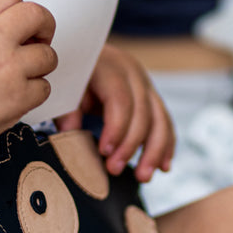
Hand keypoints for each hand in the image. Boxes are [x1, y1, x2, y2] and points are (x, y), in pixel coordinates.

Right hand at [0, 0, 56, 156]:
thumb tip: (3, 19)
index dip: (19, 9)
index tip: (20, 24)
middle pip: (39, 16)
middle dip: (44, 27)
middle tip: (38, 41)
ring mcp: (10, 69)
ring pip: (49, 56)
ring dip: (39, 66)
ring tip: (21, 76)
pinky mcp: (18, 98)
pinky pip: (44, 88)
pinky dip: (34, 93)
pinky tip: (16, 96)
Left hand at [54, 45, 173, 181]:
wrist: (84, 55)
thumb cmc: (72, 75)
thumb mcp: (65, 88)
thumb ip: (67, 108)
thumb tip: (70, 131)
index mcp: (108, 67)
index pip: (120, 99)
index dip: (116, 128)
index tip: (105, 152)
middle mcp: (131, 72)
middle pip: (142, 111)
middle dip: (131, 145)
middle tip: (114, 170)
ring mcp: (145, 83)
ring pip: (160, 118)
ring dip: (154, 151)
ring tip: (144, 176)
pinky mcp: (151, 96)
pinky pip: (165, 122)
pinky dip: (166, 145)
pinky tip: (163, 167)